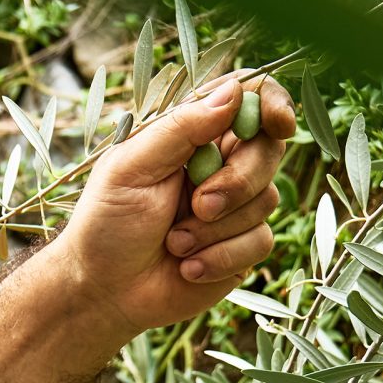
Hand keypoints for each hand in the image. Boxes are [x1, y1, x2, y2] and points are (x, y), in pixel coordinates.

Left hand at [54, 70, 295, 334]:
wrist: (104, 291)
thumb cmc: (105, 224)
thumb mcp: (131, 168)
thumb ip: (180, 129)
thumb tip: (232, 91)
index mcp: (189, 137)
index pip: (246, 100)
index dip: (271, 104)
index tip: (278, 124)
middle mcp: (217, 165)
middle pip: (268, 149)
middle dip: (237, 182)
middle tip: (197, 205)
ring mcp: (233, 206)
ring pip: (267, 199)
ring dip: (216, 229)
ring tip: (173, 242)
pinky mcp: (241, 247)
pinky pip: (260, 242)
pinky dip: (220, 257)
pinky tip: (186, 267)